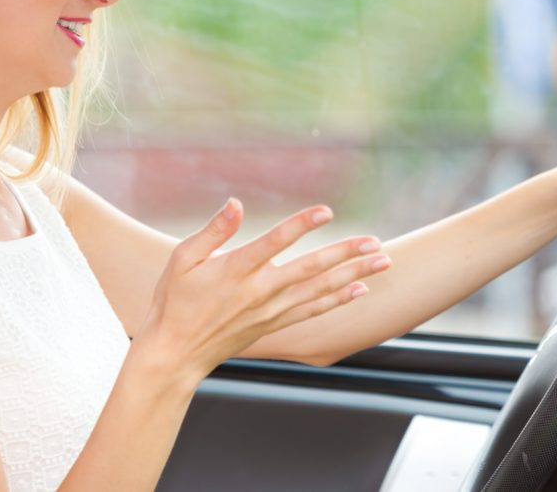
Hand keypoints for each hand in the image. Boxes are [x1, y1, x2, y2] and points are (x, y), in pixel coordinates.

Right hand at [136, 199, 390, 381]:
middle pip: (310, 269)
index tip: (326, 212)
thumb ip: (213, 231)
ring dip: (353, 275)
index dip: (301, 225)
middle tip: (375, 242)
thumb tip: (235, 203)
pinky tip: (359, 290)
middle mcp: (259, 291)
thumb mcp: (183, 258)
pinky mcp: (274, 324)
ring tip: (382, 261)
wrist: (175, 352)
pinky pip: (312, 310)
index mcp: (236, 269)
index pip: (275, 242)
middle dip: (345, 254)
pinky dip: (338, 300)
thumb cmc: (174, 300)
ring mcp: (270, 310)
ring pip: (319, 290)